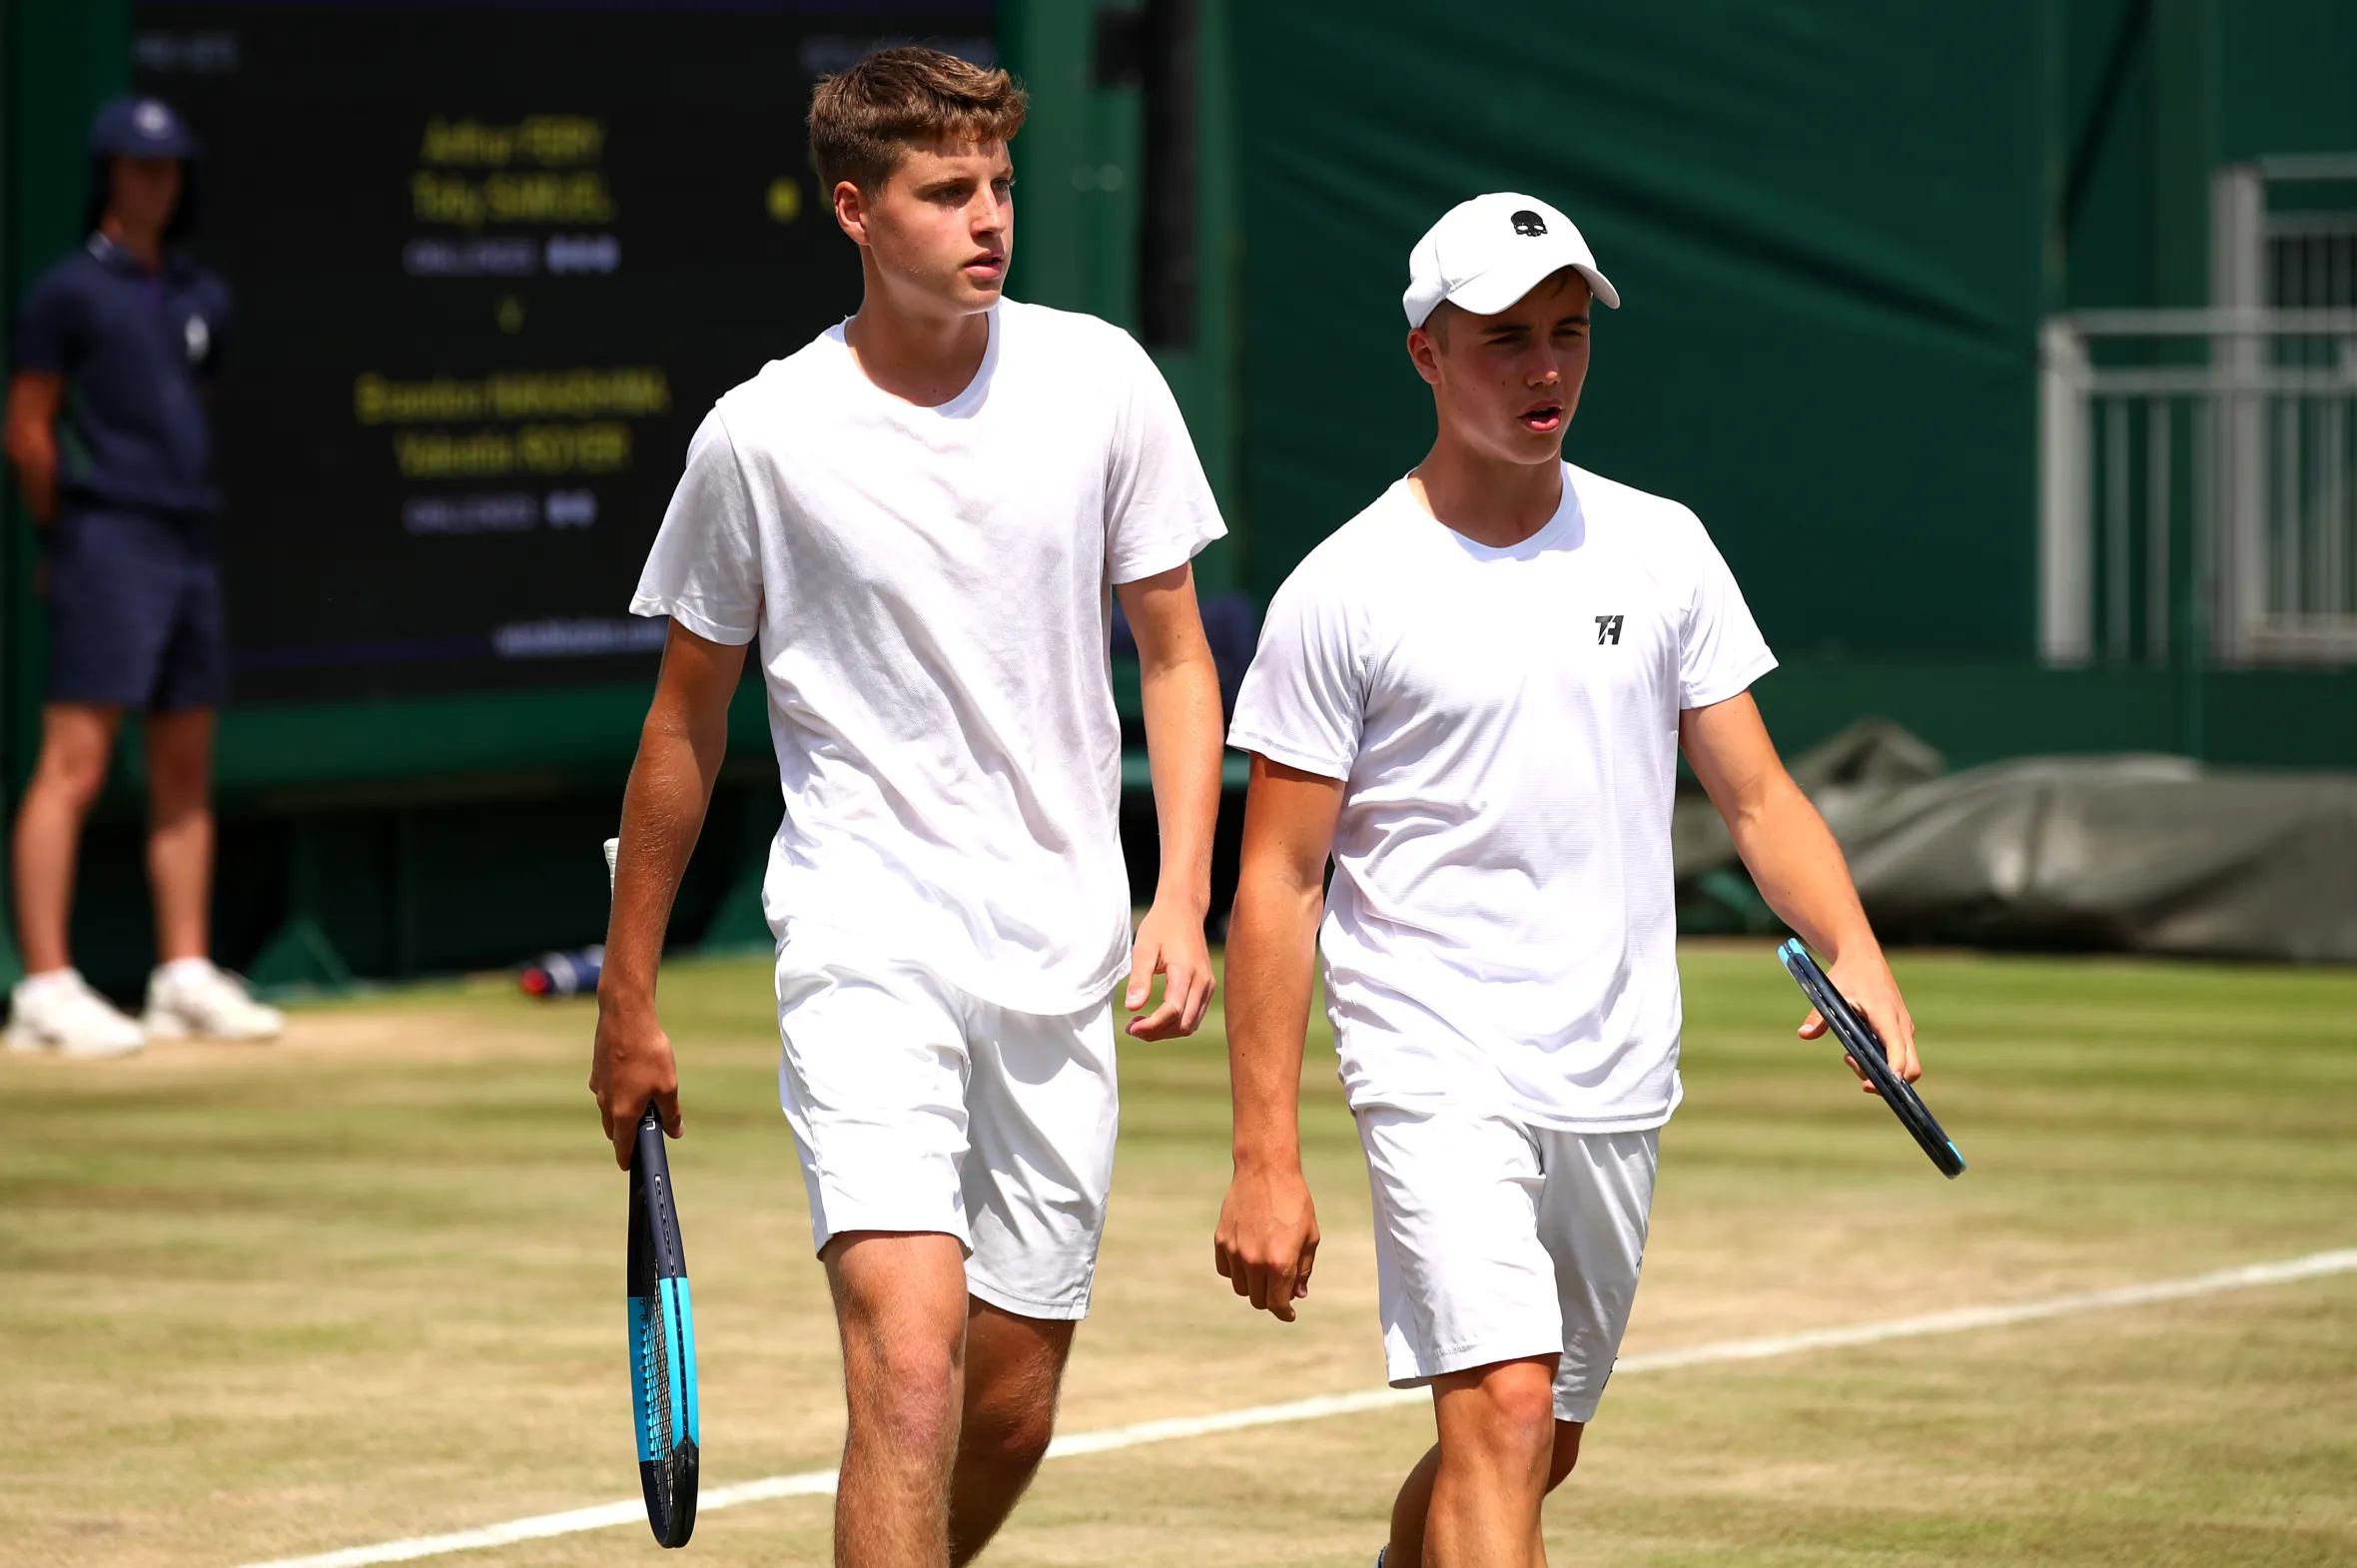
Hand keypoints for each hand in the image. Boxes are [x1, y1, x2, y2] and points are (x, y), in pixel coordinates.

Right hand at [590, 990, 681, 1168]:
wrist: (626, 1018)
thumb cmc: (649, 1053)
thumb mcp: (668, 1086)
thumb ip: (671, 1113)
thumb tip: (676, 1132)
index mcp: (623, 1112)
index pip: (622, 1145)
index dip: (627, 1158)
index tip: (629, 1167)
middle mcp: (606, 1102)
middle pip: (614, 1129)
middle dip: (627, 1134)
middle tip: (645, 1131)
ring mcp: (599, 1086)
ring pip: (610, 1108)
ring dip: (623, 1111)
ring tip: (645, 1099)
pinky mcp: (598, 1070)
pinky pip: (608, 1089)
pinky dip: (619, 1091)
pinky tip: (634, 1077)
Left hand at [1125, 897, 1216, 1039]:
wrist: (1184, 910)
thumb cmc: (1161, 927)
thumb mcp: (1144, 949)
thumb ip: (1139, 979)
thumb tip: (1132, 1007)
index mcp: (1186, 971)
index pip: (1172, 1011)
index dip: (1151, 1026)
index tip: (1130, 1027)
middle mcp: (1202, 982)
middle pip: (1183, 1024)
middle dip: (1156, 1032)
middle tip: (1131, 1028)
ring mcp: (1207, 986)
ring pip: (1190, 1025)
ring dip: (1165, 1031)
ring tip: (1141, 1024)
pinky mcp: (1207, 987)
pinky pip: (1194, 1016)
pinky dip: (1175, 1024)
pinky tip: (1157, 1017)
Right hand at [1214, 1159, 1319, 1321]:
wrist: (1265, 1170)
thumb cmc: (1294, 1201)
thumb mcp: (1310, 1235)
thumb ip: (1304, 1269)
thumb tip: (1297, 1294)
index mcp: (1280, 1263)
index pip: (1278, 1304)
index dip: (1285, 1312)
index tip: (1288, 1313)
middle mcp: (1254, 1261)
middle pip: (1258, 1299)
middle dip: (1271, 1298)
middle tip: (1280, 1286)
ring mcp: (1234, 1251)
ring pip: (1240, 1288)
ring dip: (1253, 1285)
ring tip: (1265, 1268)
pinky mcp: (1221, 1240)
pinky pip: (1226, 1270)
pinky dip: (1237, 1271)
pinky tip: (1248, 1258)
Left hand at [1798, 947, 1919, 1092]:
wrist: (1864, 958)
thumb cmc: (1848, 975)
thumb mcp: (1830, 992)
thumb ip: (1818, 1016)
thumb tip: (1804, 1034)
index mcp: (1887, 1014)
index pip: (1898, 1048)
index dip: (1894, 1070)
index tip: (1882, 1085)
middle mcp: (1902, 1024)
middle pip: (1912, 1066)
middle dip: (1890, 1081)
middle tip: (1861, 1081)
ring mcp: (1904, 1028)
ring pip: (1905, 1063)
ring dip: (1879, 1071)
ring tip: (1847, 1058)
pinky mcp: (1901, 1030)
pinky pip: (1899, 1055)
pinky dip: (1881, 1062)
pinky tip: (1854, 1053)